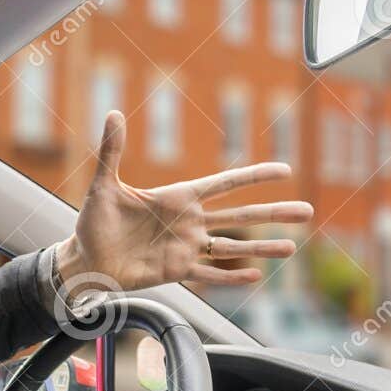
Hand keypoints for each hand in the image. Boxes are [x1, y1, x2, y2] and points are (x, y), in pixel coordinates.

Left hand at [54, 110, 313, 295]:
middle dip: (274, 213)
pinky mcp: (176, 272)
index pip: (225, 184)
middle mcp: (189, 222)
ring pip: (233, 247)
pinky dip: (231, 277)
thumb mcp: (103, 186)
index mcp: (178, 198)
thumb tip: (112, 113)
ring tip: (292, 247)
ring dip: (262, 247)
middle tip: (306, 211)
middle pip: (240, 215)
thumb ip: (112, 151)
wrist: (84, 260)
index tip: (284, 169)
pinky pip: (209, 274)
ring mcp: (186, 248)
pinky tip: (256, 276)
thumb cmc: (92, 223)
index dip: (254, 176)